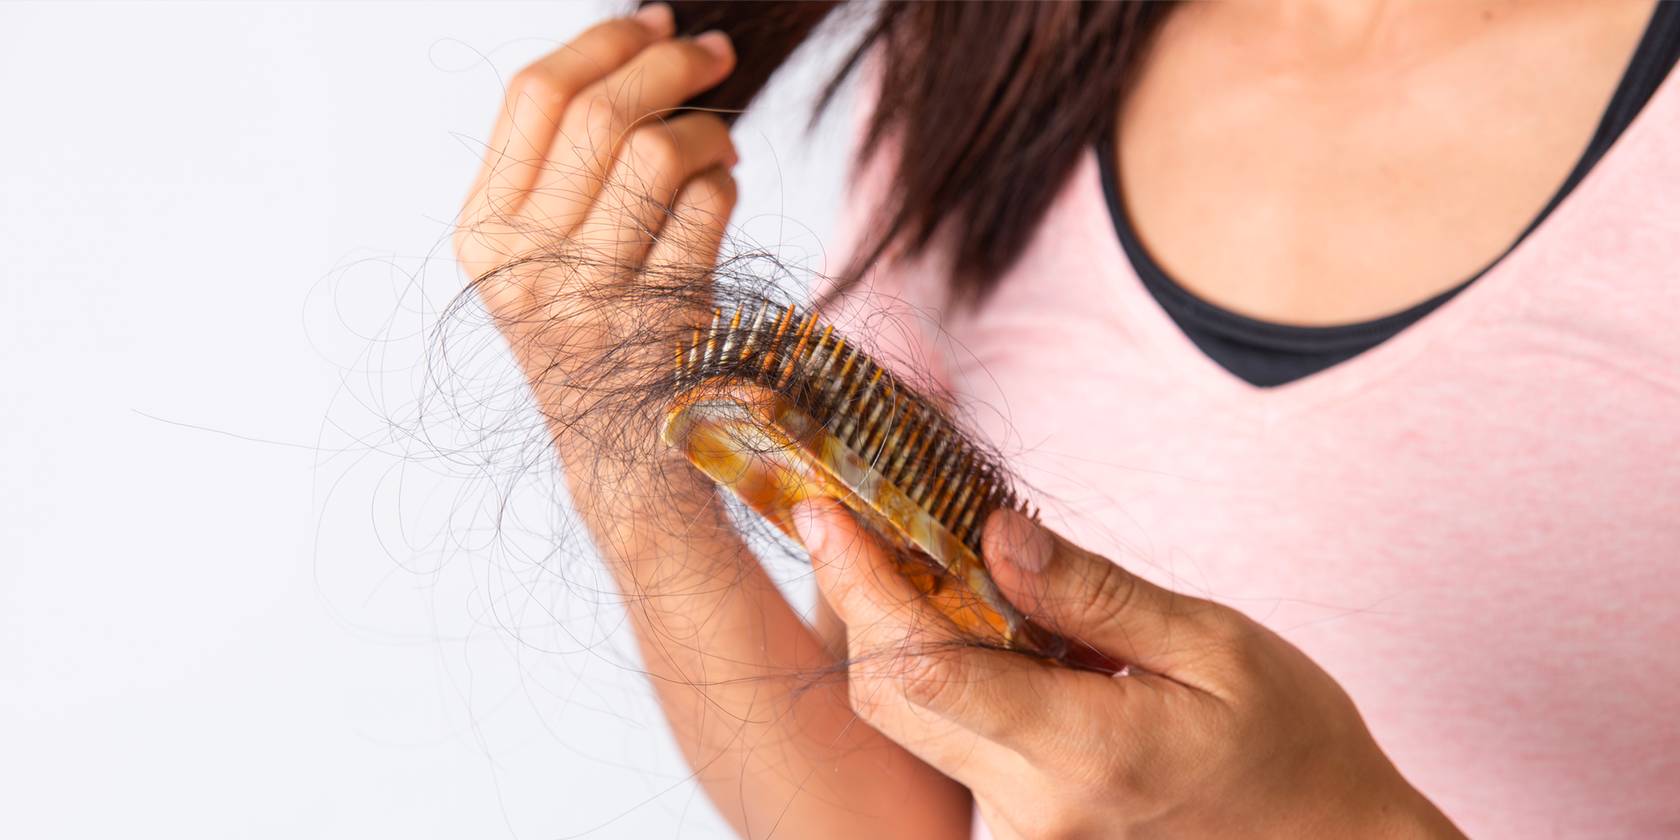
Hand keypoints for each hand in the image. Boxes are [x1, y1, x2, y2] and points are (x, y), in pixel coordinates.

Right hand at [453, 3, 737, 434]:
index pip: (534, 95)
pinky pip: (706, 208)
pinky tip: (723, 192)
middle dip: (669, 64)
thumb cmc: (594, 330)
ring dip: (706, 129)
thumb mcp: (544, 252)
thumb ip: (564, 161)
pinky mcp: (659, 318)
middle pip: (600, 113)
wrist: (624, 454)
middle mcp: (523, 264)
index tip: (652, 20)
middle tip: (715, 52)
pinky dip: (726, 183)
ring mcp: (590, 296)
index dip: (602, 41)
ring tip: (719, 141)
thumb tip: (641, 39)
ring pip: (656, 153)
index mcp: (482, 232)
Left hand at [795, 499, 1464, 838]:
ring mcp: (1022, 832)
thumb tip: (992, 533)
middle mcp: (1034, 809)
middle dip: (862, 602)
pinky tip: (968, 618)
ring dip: (899, 635)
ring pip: (912, 721)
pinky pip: (951, 741)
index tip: (832, 514)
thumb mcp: (1213, 646)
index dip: (864, 587)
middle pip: (893, 698)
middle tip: (857, 519)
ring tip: (916, 555)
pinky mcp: (1022, 832)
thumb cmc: (1288, 744)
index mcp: (1086, 754)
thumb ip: (1093, 593)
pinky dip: (942, 673)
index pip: (928, 671)